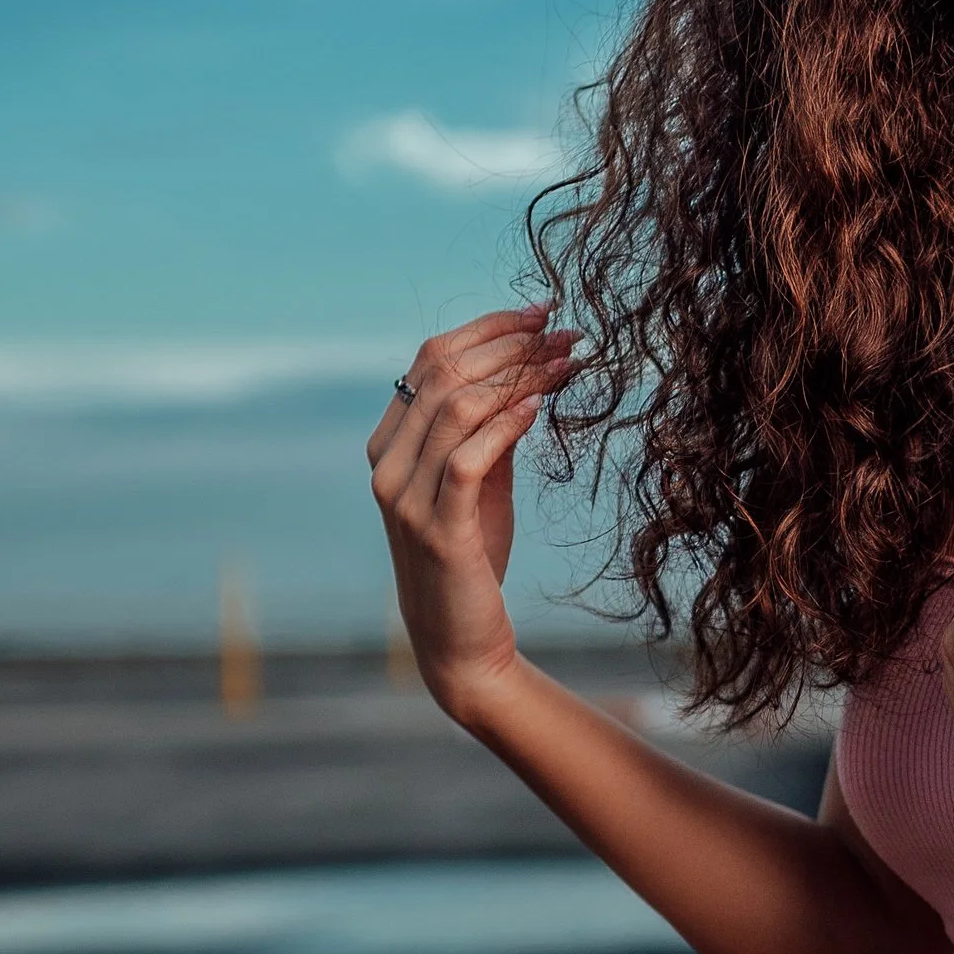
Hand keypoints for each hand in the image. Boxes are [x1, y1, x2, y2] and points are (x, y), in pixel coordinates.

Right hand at [367, 307, 578, 719]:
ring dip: (518, 377)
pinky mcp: (436, 529)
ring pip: (455, 409)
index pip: (430, 360)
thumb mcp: (484, 484)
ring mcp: (405, 498)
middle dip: (509, 344)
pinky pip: (467, 460)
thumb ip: (493, 432)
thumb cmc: (472, 559)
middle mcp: (388, 465)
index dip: (487, 328)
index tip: (541, 313)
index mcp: (390, 445)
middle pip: (442, 374)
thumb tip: (531, 374)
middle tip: (564, 331)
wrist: (460, 640)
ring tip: (566, 362)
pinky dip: (505, 426)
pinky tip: (540, 408)